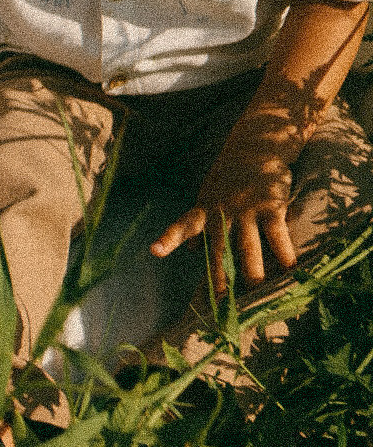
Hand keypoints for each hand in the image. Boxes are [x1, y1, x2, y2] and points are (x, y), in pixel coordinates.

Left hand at [151, 150, 296, 295]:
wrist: (256, 143)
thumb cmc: (230, 175)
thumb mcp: (208, 195)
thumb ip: (199, 223)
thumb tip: (186, 251)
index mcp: (205, 210)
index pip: (183, 226)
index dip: (169, 239)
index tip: (154, 251)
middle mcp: (222, 213)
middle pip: (218, 251)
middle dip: (219, 278)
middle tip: (220, 303)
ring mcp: (246, 210)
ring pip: (248, 249)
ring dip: (253, 273)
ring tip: (257, 294)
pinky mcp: (270, 207)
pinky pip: (277, 236)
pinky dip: (285, 255)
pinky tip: (291, 271)